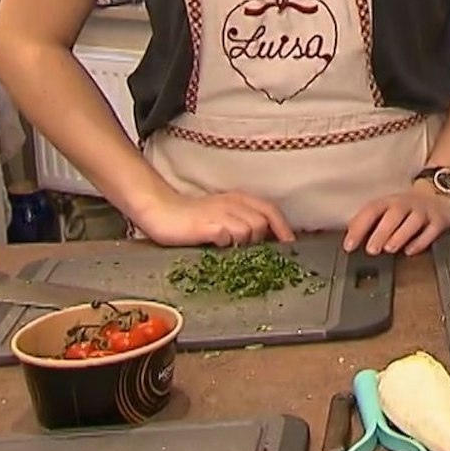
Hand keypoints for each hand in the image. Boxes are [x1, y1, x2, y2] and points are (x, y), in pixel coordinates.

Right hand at [134, 190, 294, 247]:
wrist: (160, 210)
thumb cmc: (192, 216)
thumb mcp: (222, 212)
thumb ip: (241, 221)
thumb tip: (262, 240)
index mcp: (238, 199)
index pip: (270, 211)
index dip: (283, 228)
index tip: (290, 245)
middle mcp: (232, 204)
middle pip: (262, 222)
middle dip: (260, 240)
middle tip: (247, 251)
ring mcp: (219, 214)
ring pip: (248, 230)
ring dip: (243, 243)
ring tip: (228, 248)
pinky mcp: (206, 226)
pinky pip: (227, 236)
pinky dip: (226, 243)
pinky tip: (216, 245)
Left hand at [344, 181, 449, 255]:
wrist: (437, 194)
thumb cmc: (405, 208)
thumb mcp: (386, 209)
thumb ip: (368, 221)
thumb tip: (349, 237)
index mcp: (389, 201)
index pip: (371, 211)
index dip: (359, 227)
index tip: (349, 245)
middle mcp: (406, 204)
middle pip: (393, 215)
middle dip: (381, 232)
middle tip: (371, 249)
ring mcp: (424, 211)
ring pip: (413, 221)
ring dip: (400, 234)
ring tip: (390, 248)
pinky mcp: (439, 220)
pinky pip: (431, 230)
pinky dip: (421, 241)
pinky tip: (410, 250)